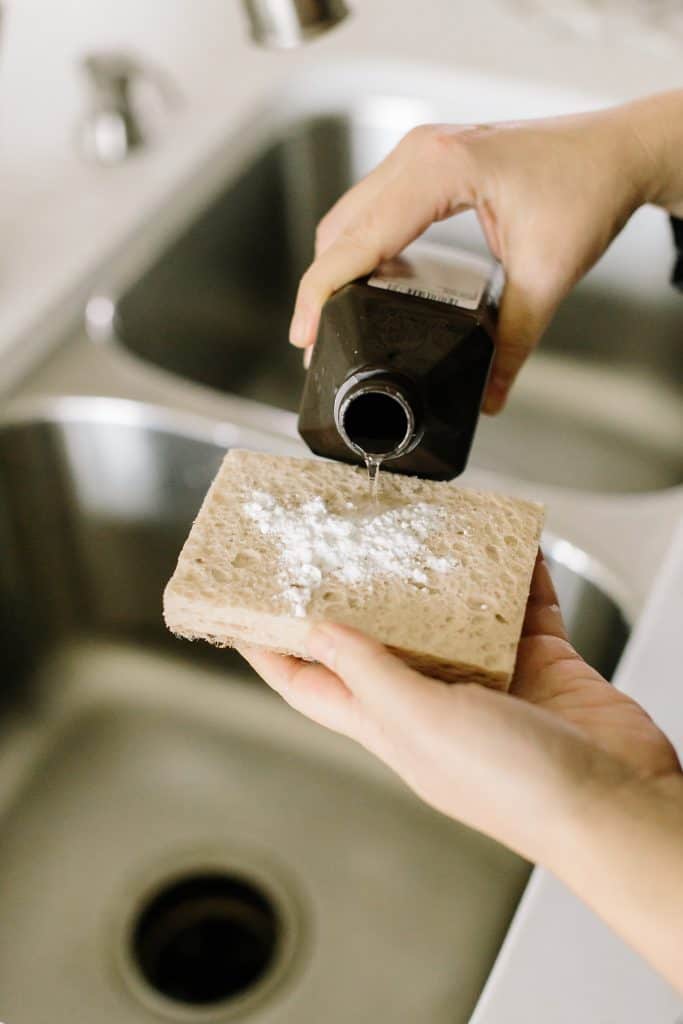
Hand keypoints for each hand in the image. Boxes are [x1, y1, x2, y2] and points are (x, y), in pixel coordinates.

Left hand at [239, 554, 679, 865]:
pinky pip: (519, 607)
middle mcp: (432, 702)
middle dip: (357, 591)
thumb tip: (317, 632)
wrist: (616, 804)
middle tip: (338, 540)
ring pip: (451, 613)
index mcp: (391, 725)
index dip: (270, 647)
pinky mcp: (538, 665)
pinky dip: (516, 577)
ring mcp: (487, 681)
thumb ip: (370, 673)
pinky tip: (510, 548)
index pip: (310, 683)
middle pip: (379, 638)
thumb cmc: (520, 790)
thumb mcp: (422, 722)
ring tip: (425, 529)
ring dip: (440, 574)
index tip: (239, 610)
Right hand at [289, 90, 682, 412]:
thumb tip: (489, 394)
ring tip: (332, 320)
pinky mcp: (429, 164)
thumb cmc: (589, 185)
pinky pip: (373, 207)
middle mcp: (420, 153)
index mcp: (438, 170)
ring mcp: (421, 153)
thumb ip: (513, 342)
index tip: (305, 335)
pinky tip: (364, 283)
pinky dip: (359, 247)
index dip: (320, 291)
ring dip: (336, 266)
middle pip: (340, 227)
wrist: (618, 150)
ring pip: (350, 215)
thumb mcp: (547, 273)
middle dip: (320, 286)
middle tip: (315, 342)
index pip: (356, 239)